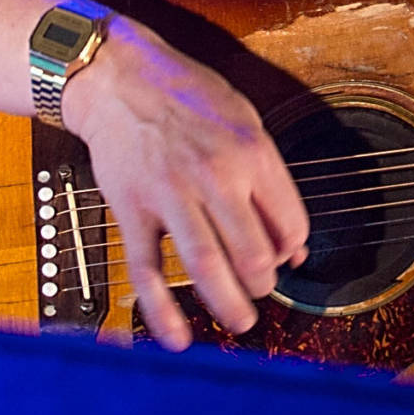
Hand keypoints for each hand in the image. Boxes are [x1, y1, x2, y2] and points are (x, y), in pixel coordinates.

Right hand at [60, 17, 310, 348]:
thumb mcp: (245, 120)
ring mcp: (172, 195)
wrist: (120, 79)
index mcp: (252, 152)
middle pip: (254, 252)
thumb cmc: (187, 95)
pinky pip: (148, 270)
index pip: (290, 222)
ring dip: (228, 304)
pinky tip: (177, 336)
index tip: (286, 258)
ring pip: (207, 266)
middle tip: (261, 294)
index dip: (293, 250)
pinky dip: (162, 309)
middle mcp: (216, 176)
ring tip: (240, 323)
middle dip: (264, 284)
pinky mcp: (133, 210)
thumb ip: (269, 179)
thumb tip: (293, 242)